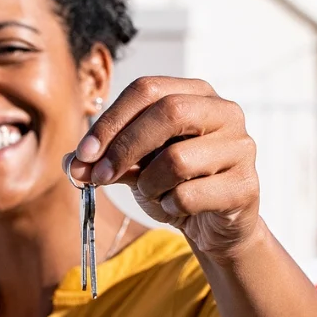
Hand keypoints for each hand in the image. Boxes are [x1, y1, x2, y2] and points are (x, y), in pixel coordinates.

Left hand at [67, 77, 261, 259]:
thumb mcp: (135, 168)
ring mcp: (241, 148)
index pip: (147, 90)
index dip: (110, 121)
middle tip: (98, 176)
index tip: (83, 153)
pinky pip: (190, 196)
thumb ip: (105, 159)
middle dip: (124, 147)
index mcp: (196, 95)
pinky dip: (170, 207)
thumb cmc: (175, 187)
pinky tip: (175, 209)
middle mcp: (225, 112)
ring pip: (177, 160)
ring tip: (153, 194)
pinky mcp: (245, 186)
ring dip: (149, 185)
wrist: (212, 227)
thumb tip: (71, 162)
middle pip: (168, 113)